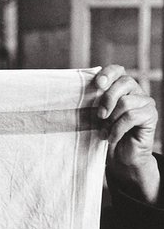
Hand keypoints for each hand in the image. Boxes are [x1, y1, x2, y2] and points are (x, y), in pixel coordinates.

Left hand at [95, 64, 159, 203]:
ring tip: (105, 131)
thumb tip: (78, 92)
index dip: (108, 74)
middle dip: (107, 99)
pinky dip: (117, 129)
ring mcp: (146, 102)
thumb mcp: (98, 116)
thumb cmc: (107, 134)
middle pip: (124, 83)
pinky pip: (131, 117)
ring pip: (126, 102)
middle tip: (99, 116)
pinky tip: (111, 137)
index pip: (118, 70)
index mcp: (122, 87)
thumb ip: (95, 102)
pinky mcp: (151, 116)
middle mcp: (137, 91)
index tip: (97, 84)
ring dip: (112, 119)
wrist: (121, 158)